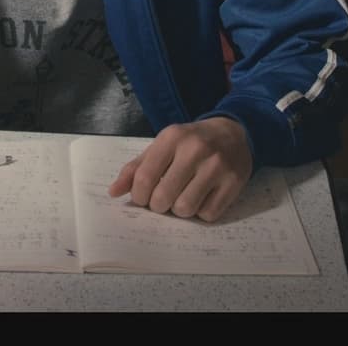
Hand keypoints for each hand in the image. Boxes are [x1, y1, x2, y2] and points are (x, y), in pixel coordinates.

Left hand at [107, 116, 252, 221]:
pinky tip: (203, 197)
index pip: (145, 178)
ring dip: (180, 210)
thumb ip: (136, 168)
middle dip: (159, 205)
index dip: (139, 196)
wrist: (233, 133)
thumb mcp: (162, 146)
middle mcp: (195, 149)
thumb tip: (113, 192)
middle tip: (164, 199)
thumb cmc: (191, 142)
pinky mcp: (234, 182)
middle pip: (163, 197)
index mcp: (172, 137)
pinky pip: (208, 214)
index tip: (144, 197)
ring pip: (185, 208)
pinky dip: (202, 212)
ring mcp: (217, 166)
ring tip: (184, 197)